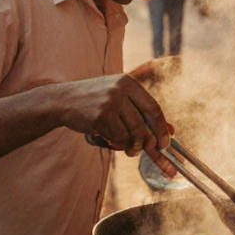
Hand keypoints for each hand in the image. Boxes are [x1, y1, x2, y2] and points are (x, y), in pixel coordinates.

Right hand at [59, 75, 173, 172]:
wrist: (62, 100)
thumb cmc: (95, 102)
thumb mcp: (120, 100)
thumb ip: (143, 113)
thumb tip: (172, 131)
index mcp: (129, 83)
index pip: (154, 108)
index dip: (162, 129)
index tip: (165, 144)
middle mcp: (120, 90)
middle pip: (144, 124)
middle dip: (148, 143)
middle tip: (147, 151)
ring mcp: (109, 103)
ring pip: (132, 133)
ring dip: (132, 147)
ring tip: (129, 150)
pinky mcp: (98, 116)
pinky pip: (117, 138)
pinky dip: (118, 145)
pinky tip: (111, 142)